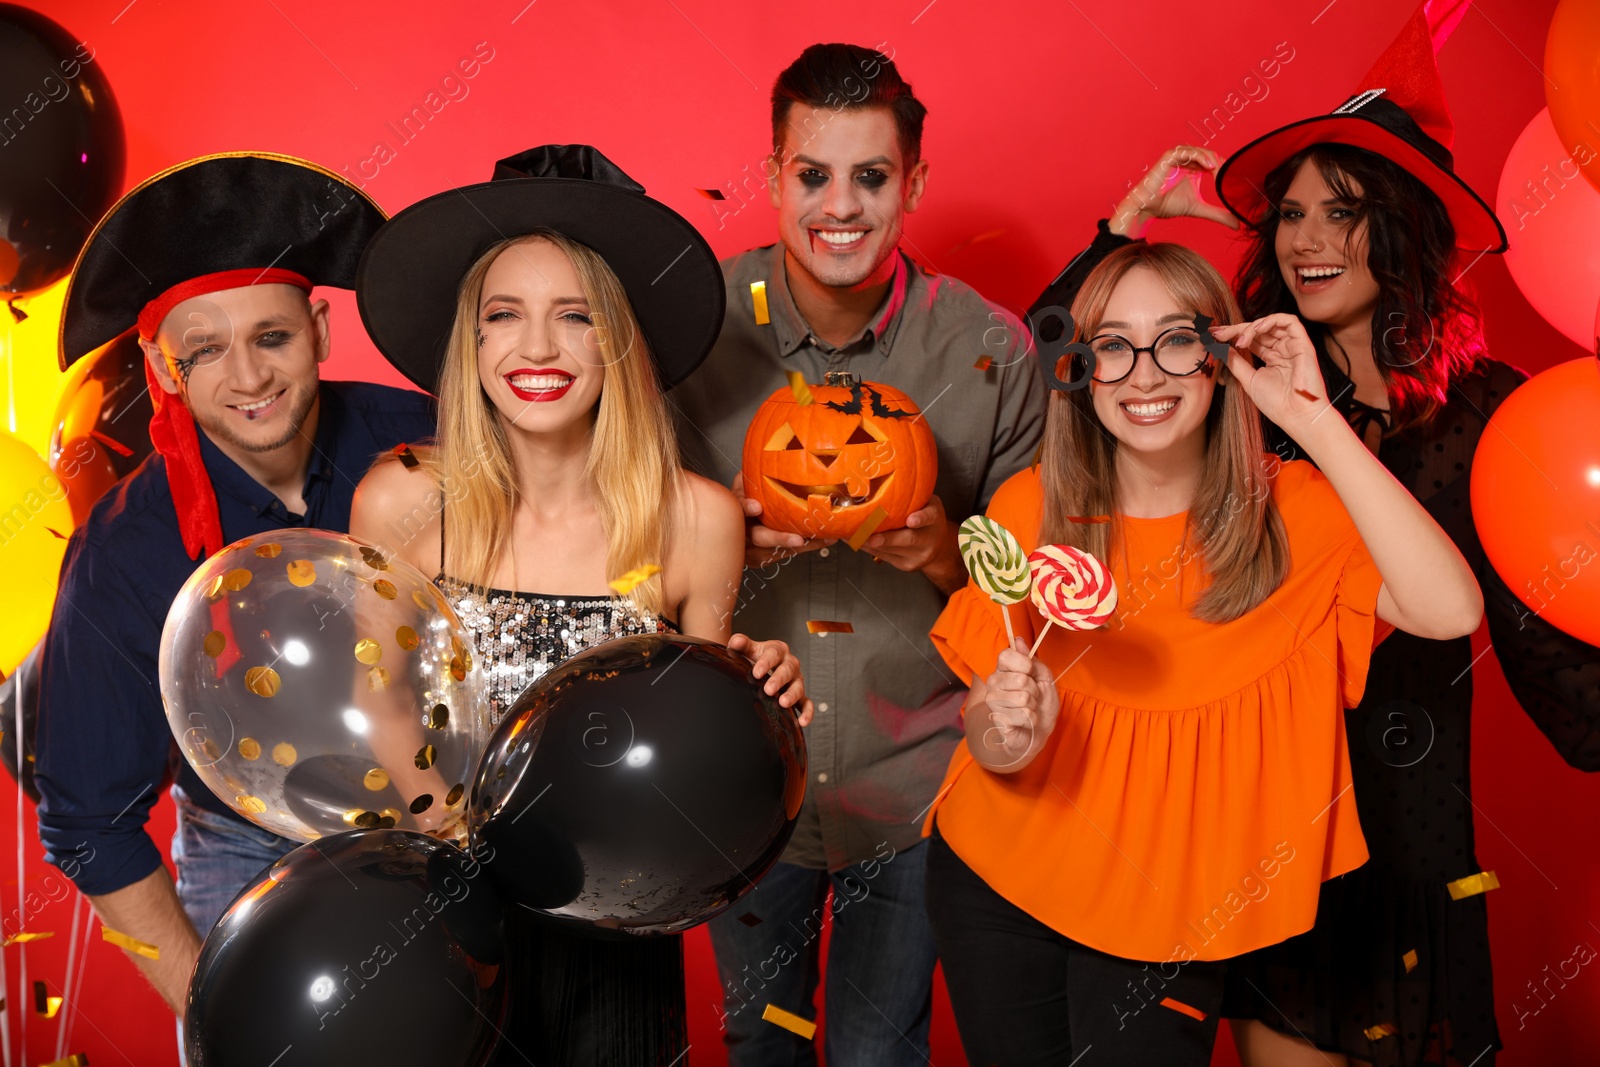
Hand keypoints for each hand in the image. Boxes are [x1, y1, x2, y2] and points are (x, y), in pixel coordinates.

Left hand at [728, 633, 814, 725]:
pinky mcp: (799, 696)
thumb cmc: (754, 658)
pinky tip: (802, 722)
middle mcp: (790, 664)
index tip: (756, 672)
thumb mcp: (747, 650)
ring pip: (798, 687)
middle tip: (768, 689)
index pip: (774, 653)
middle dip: (779, 679)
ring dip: (792, 695)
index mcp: (777, 650)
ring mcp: (796, 680)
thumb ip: (740, 644)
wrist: (760, 668)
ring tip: (783, 703)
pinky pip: (806, 704)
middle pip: (788, 670)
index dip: (766, 663)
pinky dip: (807, 712)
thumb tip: (735, 641)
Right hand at [731, 471, 834, 567]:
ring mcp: (753, 551)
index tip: (757, 506)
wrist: (733, 529)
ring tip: (825, 537)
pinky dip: (808, 546)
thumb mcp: (739, 487)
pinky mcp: (765, 558)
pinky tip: (827, 539)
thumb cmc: (740, 502)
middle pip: (759, 539)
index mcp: (734, 513)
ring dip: (804, 544)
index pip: (737, 510)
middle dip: (779, 539)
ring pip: (779, 550)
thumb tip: (763, 460)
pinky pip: (789, 552)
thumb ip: (747, 479)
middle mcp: (742, 535)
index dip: (745, 508)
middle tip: (799, 539)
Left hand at [863, 494, 963, 592]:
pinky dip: (867, 547)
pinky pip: (883, 555)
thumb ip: (910, 498)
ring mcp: (918, 555)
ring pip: (890, 549)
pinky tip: (853, 540)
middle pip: (908, 539)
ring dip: (868, 542)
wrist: (938, 544)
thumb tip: (878, 486)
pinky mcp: (906, 565)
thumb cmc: (925, 518)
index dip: (921, 518)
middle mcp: (929, 539)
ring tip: (850, 534)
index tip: (911, 520)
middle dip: (887, 538)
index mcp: (934, 518)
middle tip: (869, 535)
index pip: (930, 516)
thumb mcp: (925, 503)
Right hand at [978, 638, 1059, 767]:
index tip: (1031, 674)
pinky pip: (1023, 715)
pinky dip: (1031, 719)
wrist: (1037, 732)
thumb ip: (1033, 661)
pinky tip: (1026, 721)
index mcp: (1003, 669)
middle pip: (1020, 679)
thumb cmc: (1041, 703)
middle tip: (1032, 697)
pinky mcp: (998, 719)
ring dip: (1033, 706)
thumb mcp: (1044, 678)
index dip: (1025, 664)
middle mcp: (993, 682)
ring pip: (1022, 698)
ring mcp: (993, 701)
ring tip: (1029, 709)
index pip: (1006, 655)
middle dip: (1034, 690)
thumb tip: (1018, 640)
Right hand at [1109, 145, 1239, 238]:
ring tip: (1219, 170)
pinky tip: (1208, 166)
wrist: (1147, 208)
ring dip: (1211, 158)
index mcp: (1194, 168)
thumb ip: (1218, 214)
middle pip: (1210, 154)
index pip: (1215, 162)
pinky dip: (1199, 157)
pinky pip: (1186, 152)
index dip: (1226, 169)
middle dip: (1221, 163)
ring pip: (1200, 150)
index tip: (1235, 180)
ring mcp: (1177, 157)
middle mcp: (1187, 160)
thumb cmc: (1168, 206)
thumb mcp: (1199, 209)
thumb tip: (1238, 225)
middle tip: (1229, 175)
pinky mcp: (1169, 157)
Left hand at [1209, 314, 1334, 433]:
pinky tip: (1256, 330)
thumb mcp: (1249, 379)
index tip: (1213, 336)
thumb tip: (1222, 348)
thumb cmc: (1276, 403)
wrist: (1295, 415)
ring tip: (1239, 340)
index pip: (1251, 339)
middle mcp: (1282, 349)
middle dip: (1237, 329)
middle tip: (1219, 334)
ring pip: (1272, 323)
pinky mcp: (1303, 344)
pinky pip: (1290, 321)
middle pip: (1259, 330)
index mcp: (1272, 358)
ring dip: (1252, 327)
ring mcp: (1293, 346)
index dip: (1233, 335)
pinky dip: (1271, 320)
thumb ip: (1236, 363)